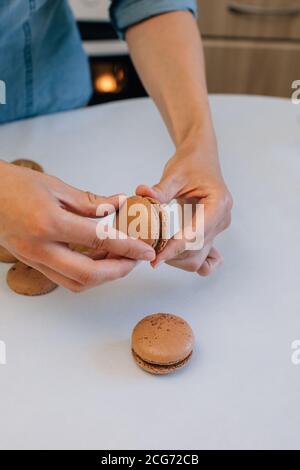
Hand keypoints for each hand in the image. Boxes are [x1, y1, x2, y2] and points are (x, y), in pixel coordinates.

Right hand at [0, 161, 154, 291]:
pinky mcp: (32, 263)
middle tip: (135, 261)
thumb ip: (90, 202)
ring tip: (120, 259)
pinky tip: (99, 259)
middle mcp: (41, 248)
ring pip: (76, 283)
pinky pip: (64, 278)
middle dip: (118, 271)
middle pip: (88, 275)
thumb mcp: (56, 187)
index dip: (127, 247)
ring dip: (103, 277)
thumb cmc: (14, 185)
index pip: (99, 240)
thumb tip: (119, 206)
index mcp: (49, 224)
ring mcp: (34, 260)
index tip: (146, 250)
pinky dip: (87, 274)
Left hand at [136, 133, 232, 275]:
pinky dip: (190, 261)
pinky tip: (174, 256)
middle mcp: (222, 220)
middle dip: (172, 256)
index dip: (174, 249)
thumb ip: (159, 189)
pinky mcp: (211, 235)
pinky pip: (206, 259)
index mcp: (218, 204)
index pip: (195, 234)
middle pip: (197, 252)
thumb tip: (142, 194)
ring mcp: (218, 229)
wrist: (200, 160)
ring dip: (176, 260)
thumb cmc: (190, 164)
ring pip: (199, 260)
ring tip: (156, 250)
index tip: (155, 258)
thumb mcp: (174, 174)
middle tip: (148, 251)